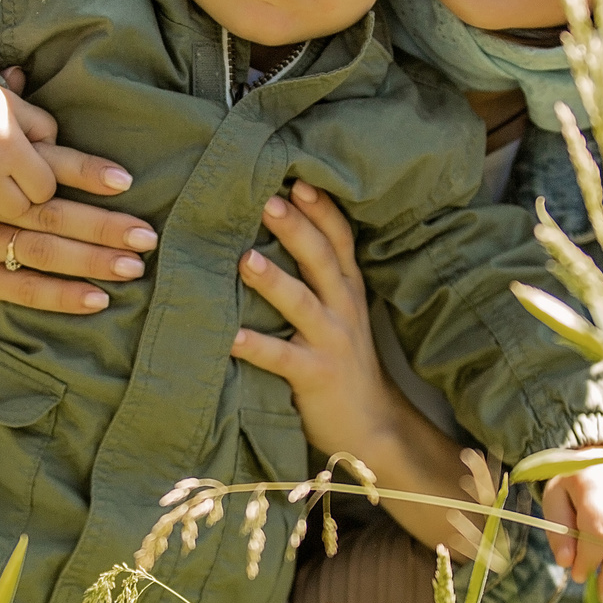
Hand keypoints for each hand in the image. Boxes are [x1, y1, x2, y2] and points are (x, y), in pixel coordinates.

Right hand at [0, 70, 157, 343]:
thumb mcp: (2, 112)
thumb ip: (37, 126)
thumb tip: (63, 132)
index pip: (48, 175)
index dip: (88, 178)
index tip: (127, 185)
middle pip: (51, 215)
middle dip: (102, 229)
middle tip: (146, 239)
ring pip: (35, 249)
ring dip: (87, 262)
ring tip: (131, 269)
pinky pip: (13, 282)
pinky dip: (56, 293)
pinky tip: (95, 298)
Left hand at [228, 181, 418, 466]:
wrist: (371, 425)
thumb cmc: (344, 362)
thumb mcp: (341, 312)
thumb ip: (318, 276)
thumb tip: (275, 230)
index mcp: (348, 288)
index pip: (339, 238)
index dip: (321, 207)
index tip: (297, 178)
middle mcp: (344, 308)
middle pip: (321, 259)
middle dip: (294, 227)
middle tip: (265, 199)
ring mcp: (333, 341)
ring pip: (303, 303)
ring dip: (273, 280)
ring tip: (244, 259)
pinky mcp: (317, 376)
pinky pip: (283, 359)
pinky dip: (257, 346)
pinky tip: (231, 338)